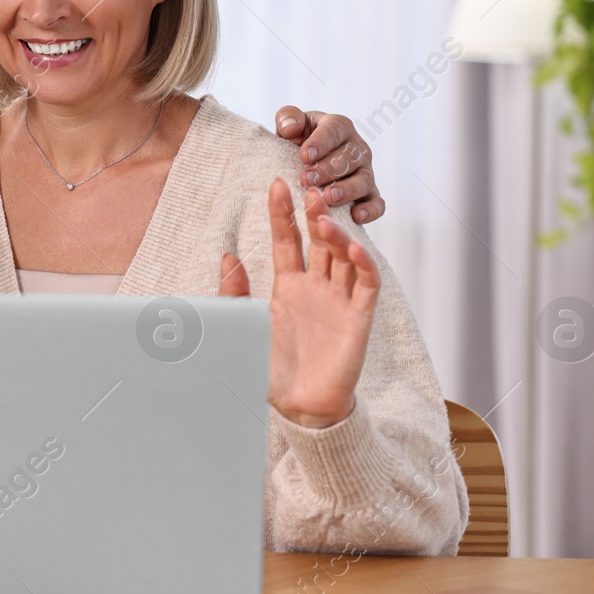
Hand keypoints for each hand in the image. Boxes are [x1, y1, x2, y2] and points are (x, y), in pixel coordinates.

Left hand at [219, 178, 379, 428]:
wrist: (298, 409)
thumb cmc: (270, 370)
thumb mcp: (242, 326)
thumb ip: (233, 294)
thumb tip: (227, 255)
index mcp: (288, 286)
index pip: (288, 240)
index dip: (283, 214)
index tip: (277, 184)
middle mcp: (316, 288)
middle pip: (320, 241)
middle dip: (315, 214)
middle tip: (310, 189)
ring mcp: (339, 301)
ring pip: (344, 256)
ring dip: (337, 234)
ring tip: (324, 217)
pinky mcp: (359, 319)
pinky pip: (367, 285)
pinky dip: (364, 265)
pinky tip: (354, 248)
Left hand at [274, 107, 383, 222]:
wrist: (305, 165)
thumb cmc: (298, 143)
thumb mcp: (290, 127)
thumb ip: (288, 118)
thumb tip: (290, 127)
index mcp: (338, 127)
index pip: (333, 130)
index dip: (320, 143)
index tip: (304, 156)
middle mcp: (356, 149)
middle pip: (349, 157)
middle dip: (328, 169)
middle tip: (307, 179)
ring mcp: (365, 172)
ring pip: (363, 180)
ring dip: (346, 190)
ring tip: (328, 196)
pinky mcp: (370, 194)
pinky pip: (377, 203)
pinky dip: (370, 210)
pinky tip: (356, 216)